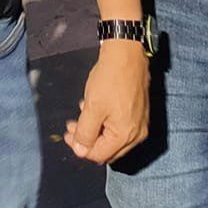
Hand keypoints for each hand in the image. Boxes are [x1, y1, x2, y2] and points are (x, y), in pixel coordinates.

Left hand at [65, 43, 149, 164]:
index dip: (80, 147)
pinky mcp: (140, 112)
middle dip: (87, 139)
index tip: (67, 134)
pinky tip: (95, 108)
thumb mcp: (92, 107)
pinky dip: (106, 122)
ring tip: (81, 114)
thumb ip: (85, 132)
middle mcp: (137, 134)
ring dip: (95, 130)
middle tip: (72, 126)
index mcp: (126, 136)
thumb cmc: (110, 79)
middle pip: (108, 149)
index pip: (99, 154)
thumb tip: (80, 151)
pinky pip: (120, 126)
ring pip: (113, 137)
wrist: (127, 53)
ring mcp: (140, 123)